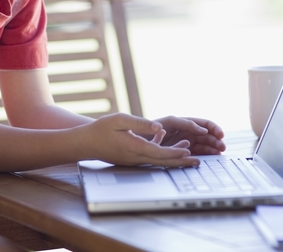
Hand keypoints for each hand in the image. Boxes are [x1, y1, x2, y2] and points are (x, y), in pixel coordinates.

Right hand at [82, 113, 200, 167]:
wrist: (85, 144)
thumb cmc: (101, 129)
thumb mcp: (120, 119)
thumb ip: (141, 124)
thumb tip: (160, 127)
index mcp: (134, 147)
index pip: (159, 152)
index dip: (175, 153)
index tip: (189, 151)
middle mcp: (136, 157)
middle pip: (163, 162)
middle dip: (181, 162)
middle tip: (197, 162)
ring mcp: (133, 161)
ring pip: (158, 162)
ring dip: (173, 159)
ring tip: (189, 155)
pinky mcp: (131, 160)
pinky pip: (150, 159)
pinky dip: (161, 154)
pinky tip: (165, 144)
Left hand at [153, 116, 225, 155]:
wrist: (140, 140)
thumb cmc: (153, 127)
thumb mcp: (170, 122)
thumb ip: (186, 123)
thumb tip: (203, 130)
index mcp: (187, 122)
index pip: (205, 124)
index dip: (215, 128)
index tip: (220, 134)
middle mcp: (189, 132)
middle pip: (208, 136)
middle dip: (216, 140)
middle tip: (222, 147)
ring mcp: (187, 143)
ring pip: (205, 145)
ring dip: (213, 148)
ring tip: (219, 152)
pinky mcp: (183, 153)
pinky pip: (198, 153)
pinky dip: (206, 155)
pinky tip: (211, 157)